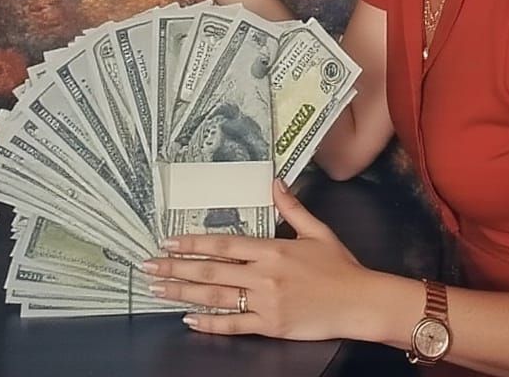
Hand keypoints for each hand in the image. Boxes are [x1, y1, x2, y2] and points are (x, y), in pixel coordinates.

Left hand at [143, 179, 370, 339]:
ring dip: (183, 291)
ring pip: (215, 296)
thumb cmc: (340, 266)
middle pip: (211, 270)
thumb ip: (291, 207)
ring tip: (158, 288)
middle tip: (148, 265)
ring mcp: (265, 302)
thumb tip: (274, 182)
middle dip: (176, 267)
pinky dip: (209, 321)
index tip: (169, 240)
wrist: (359, 301)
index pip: (225, 243)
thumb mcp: (317, 231)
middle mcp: (264, 274)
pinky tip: (188, 318)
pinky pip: (233, 324)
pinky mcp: (270, 325)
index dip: (193, 243)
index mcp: (272, 249)